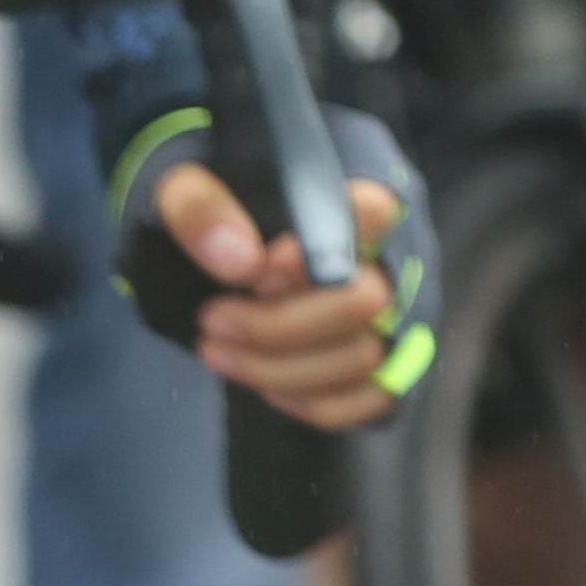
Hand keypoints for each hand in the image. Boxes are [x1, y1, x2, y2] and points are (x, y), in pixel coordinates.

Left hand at [122, 114, 431, 432]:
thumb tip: (240, 264)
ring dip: (281, 369)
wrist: (230, 226)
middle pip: (367, 302)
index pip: (372, 214)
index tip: (256, 275)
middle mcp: (396, 250)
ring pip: (365, 357)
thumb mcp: (185, 181)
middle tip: (213, 322)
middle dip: (280, 328)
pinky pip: (375, 398)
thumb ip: (202, 207)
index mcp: (356, 192)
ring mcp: (400, 307)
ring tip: (217, 353)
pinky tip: (268, 387)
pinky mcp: (389, 357)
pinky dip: (319, 404)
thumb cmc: (219, 198)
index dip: (317, 253)